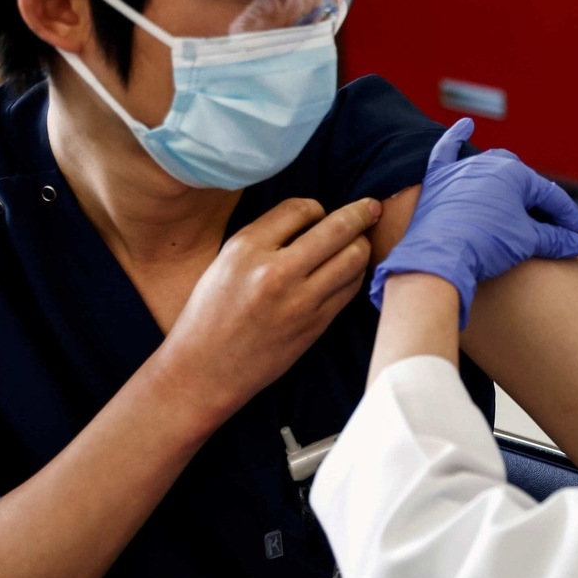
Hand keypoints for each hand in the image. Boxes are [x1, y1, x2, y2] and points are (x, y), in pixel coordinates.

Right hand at [158, 197, 380, 423]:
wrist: (206, 369)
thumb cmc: (212, 312)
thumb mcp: (227, 261)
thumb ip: (266, 237)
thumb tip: (314, 217)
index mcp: (247, 248)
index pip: (300, 208)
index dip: (317, 208)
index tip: (319, 213)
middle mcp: (276, 271)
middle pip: (338, 229)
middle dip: (361, 213)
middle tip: (371, 208)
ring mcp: (301, 301)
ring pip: (354, 258)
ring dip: (362, 245)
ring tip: (359, 242)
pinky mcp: (317, 324)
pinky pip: (351, 288)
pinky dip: (355, 273)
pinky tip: (349, 270)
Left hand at [372, 119, 577, 327]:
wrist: (440, 260)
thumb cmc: (484, 245)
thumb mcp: (528, 241)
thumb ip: (556, 238)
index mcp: (514, 173)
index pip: (550, 196)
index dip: (569, 219)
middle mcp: (488, 163)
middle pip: (523, 183)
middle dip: (540, 205)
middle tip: (553, 230)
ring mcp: (462, 171)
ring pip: (491, 169)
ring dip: (508, 183)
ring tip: (522, 205)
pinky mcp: (439, 181)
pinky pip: (447, 152)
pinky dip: (455, 138)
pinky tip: (465, 124)